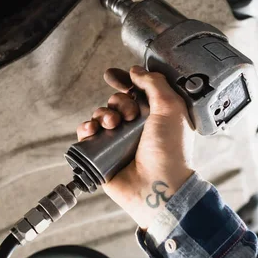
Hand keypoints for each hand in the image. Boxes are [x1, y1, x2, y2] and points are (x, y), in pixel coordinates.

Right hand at [76, 66, 195, 228]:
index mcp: (154, 116)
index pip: (134, 92)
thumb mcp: (171, 108)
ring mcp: (117, 141)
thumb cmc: (170, 150)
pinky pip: (87, 134)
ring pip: (100, 116)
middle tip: (128, 115)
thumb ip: (154, 84)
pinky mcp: (101, 155)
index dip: (123, 81)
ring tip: (112, 125)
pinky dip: (86, 128)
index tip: (112, 75)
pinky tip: (91, 130)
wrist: (159, 186)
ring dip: (102, 114)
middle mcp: (135, 127)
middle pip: (116, 102)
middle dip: (117, 103)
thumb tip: (135, 71)